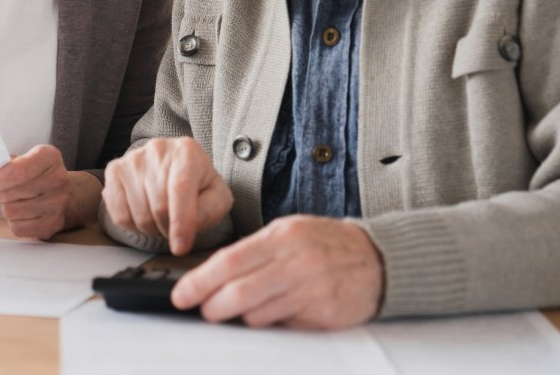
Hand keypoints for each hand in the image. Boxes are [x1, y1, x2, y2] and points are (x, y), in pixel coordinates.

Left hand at [0, 145, 101, 239]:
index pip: (18, 171)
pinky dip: (14, 222)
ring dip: (7, 207)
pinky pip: (18, 228)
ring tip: (15, 201)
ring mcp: (58, 204)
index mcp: (50, 157)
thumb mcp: (26, 159)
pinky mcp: (53, 224)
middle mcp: (58, 179)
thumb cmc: (38, 175)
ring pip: (11, 211)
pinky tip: (22, 214)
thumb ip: (7, 164)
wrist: (66, 195)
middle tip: (4, 191)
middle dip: (0, 193)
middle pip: (11, 192)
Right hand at [102, 137, 232, 255]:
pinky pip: (119, 214)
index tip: (181, 247)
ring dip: (152, 229)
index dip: (181, 222)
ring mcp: (132, 160)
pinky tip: (143, 215)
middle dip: (169, 228)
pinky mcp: (114, 171)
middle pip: (159, 207)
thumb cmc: (197, 184)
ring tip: (160, 219)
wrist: (173, 166)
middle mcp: (157, 150)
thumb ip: (211, 209)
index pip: (180, 189)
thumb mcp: (217, 196)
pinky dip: (133, 226)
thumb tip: (189, 225)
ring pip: (139, 214)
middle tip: (175, 228)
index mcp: (187, 152)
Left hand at [171, 216, 382, 329]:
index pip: (229, 261)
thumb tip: (213, 276)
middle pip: (238, 292)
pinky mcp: (323, 315)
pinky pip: (281, 326)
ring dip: (240, 318)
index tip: (181, 295)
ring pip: (257, 315)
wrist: (379, 260)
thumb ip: (254, 252)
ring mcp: (310, 290)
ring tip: (240, 312)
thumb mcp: (289, 233)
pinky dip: (269, 324)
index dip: (199, 281)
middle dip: (212, 307)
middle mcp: (295, 262)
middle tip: (203, 311)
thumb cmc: (326, 245)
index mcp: (282, 237)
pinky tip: (274, 313)